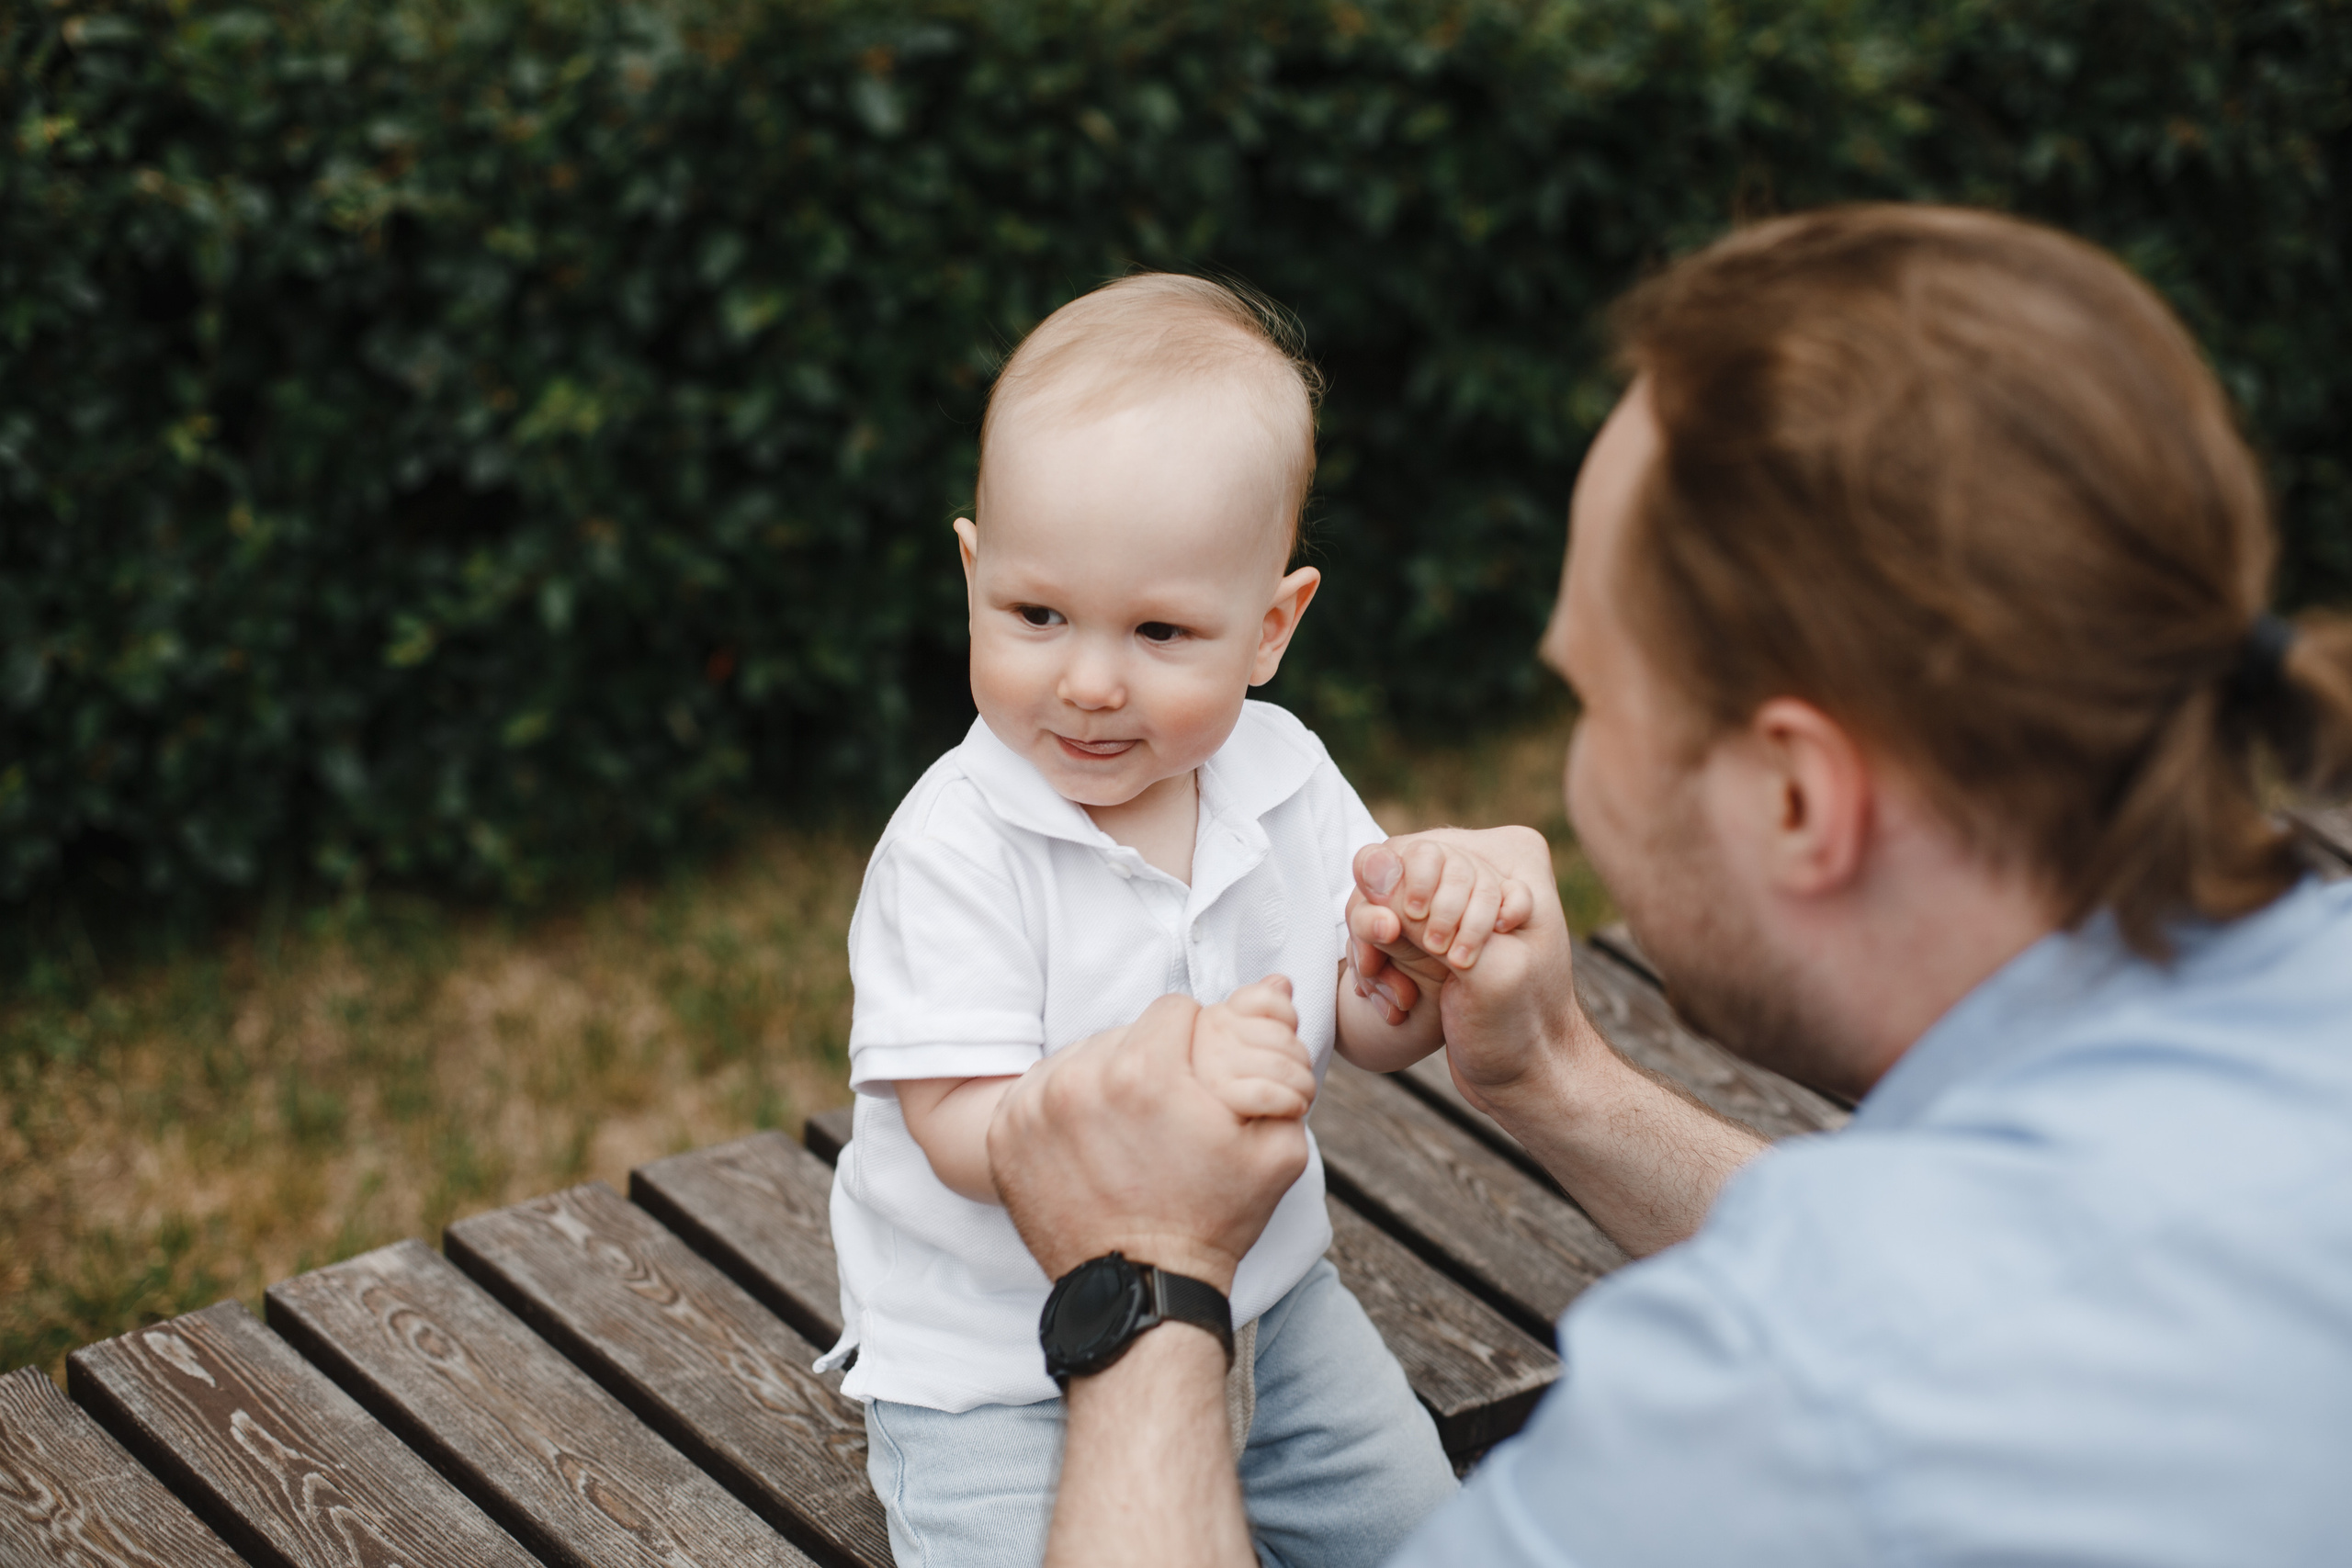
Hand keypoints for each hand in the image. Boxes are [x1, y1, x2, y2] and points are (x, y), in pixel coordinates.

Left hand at [989, 993, 1309, 1291]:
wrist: (1143, 1293)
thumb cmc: (1212, 1221)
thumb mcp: (1276, 1147)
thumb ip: (1285, 1060)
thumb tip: (1274, 988)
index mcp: (1144, 1070)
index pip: (1175, 1009)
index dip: (1196, 1043)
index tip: (1197, 1083)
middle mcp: (1079, 1078)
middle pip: (1125, 1031)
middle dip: (1149, 1061)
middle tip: (1163, 1115)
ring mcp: (1032, 1107)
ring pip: (1081, 1056)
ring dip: (1104, 1080)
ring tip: (1125, 1133)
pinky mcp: (1003, 1133)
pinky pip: (1040, 1090)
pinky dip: (1063, 1109)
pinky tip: (1089, 1145)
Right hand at [1349, 827, 1587, 1112]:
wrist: (1525, 1078)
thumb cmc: (1519, 1026)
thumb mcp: (1481, 967)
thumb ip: (1424, 912)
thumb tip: (1368, 862)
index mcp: (1513, 856)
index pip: (1426, 853)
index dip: (1415, 900)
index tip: (1440, 952)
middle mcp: (1484, 867)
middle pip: (1395, 875)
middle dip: (1389, 932)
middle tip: (1404, 980)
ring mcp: (1456, 900)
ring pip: (1381, 905)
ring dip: (1378, 955)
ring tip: (1399, 1001)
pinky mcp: (1434, 934)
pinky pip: (1383, 933)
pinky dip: (1379, 968)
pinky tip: (1399, 1006)